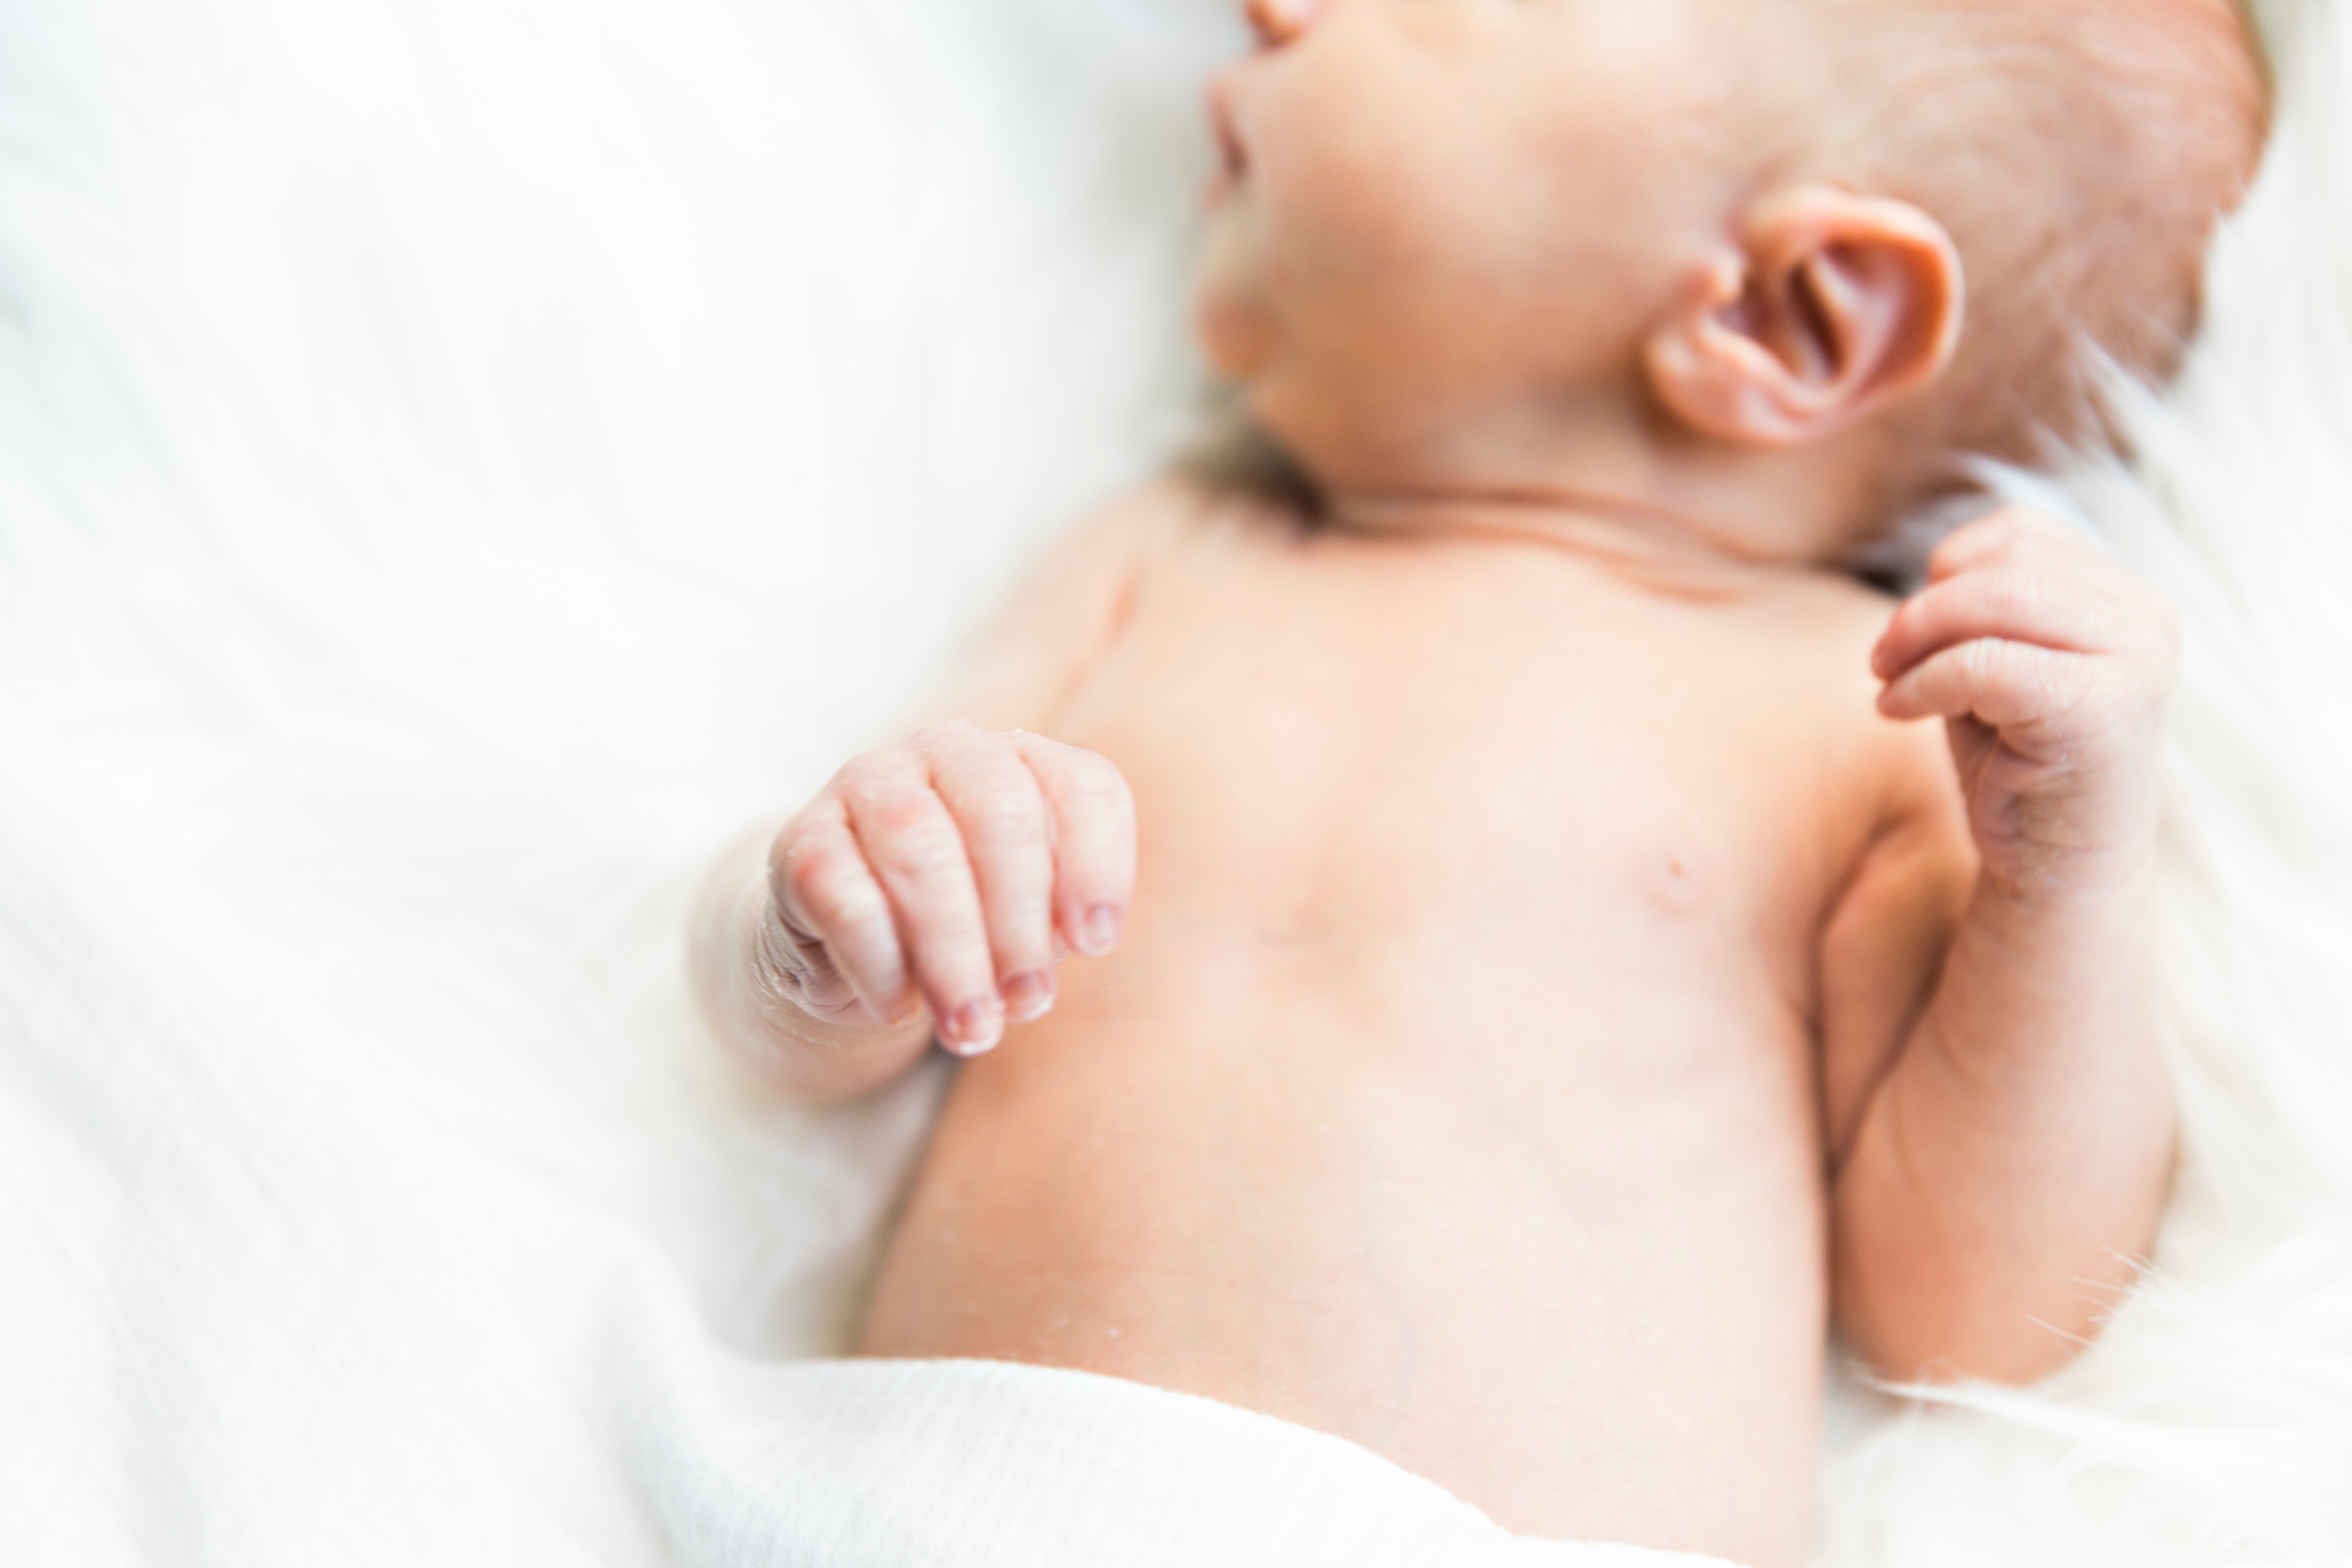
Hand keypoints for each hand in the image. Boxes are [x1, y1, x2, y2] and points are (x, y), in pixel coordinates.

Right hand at [763, 722, 1135, 1055]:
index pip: (1084, 787)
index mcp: (1024, 760)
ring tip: (972, 1027)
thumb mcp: (1031, 919)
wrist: (850, 943)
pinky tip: (900, 1009)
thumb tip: (1081, 938)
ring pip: (921, 852)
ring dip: (954, 953)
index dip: (1097, 866)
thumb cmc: (972, 923)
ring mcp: (868, 783)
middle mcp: (949, 751)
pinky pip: (848, 897)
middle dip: (1020, 923)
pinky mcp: (803, 840)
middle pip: (1001, 817)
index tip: (1096, 945)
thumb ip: (1061, 918)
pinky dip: (882, 964)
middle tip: (1028, 1005)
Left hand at [1872, 507, 2177, 901]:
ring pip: (1997, 598)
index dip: (1945, 571)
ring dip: (1920, 638)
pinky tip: (1898, 712)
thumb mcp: (1996, 666)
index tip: (1910, 631)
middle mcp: (2144, 618)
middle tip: (1882, 660)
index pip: (2018, 534)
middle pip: (2004, 560)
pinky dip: (1925, 682)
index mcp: (2123, 599)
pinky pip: (1987, 663)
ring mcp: (2135, 660)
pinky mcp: (2104, 708)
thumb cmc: (2017, 767)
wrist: (2058, 872)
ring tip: (1889, 682)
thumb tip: (1933, 563)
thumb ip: (1981, 607)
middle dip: (1924, 607)